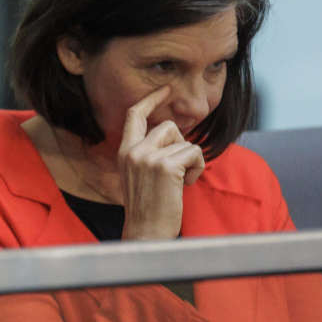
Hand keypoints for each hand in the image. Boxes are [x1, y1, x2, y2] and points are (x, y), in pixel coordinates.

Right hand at [118, 86, 205, 240]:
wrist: (146, 232)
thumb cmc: (148, 207)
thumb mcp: (139, 174)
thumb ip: (147, 152)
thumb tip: (172, 133)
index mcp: (124, 151)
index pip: (134, 115)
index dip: (151, 99)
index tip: (165, 89)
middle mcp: (132, 150)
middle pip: (167, 126)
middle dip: (180, 145)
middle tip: (178, 169)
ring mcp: (147, 157)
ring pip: (183, 140)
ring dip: (191, 159)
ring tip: (180, 181)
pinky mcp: (165, 166)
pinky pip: (194, 152)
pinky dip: (197, 168)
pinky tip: (186, 184)